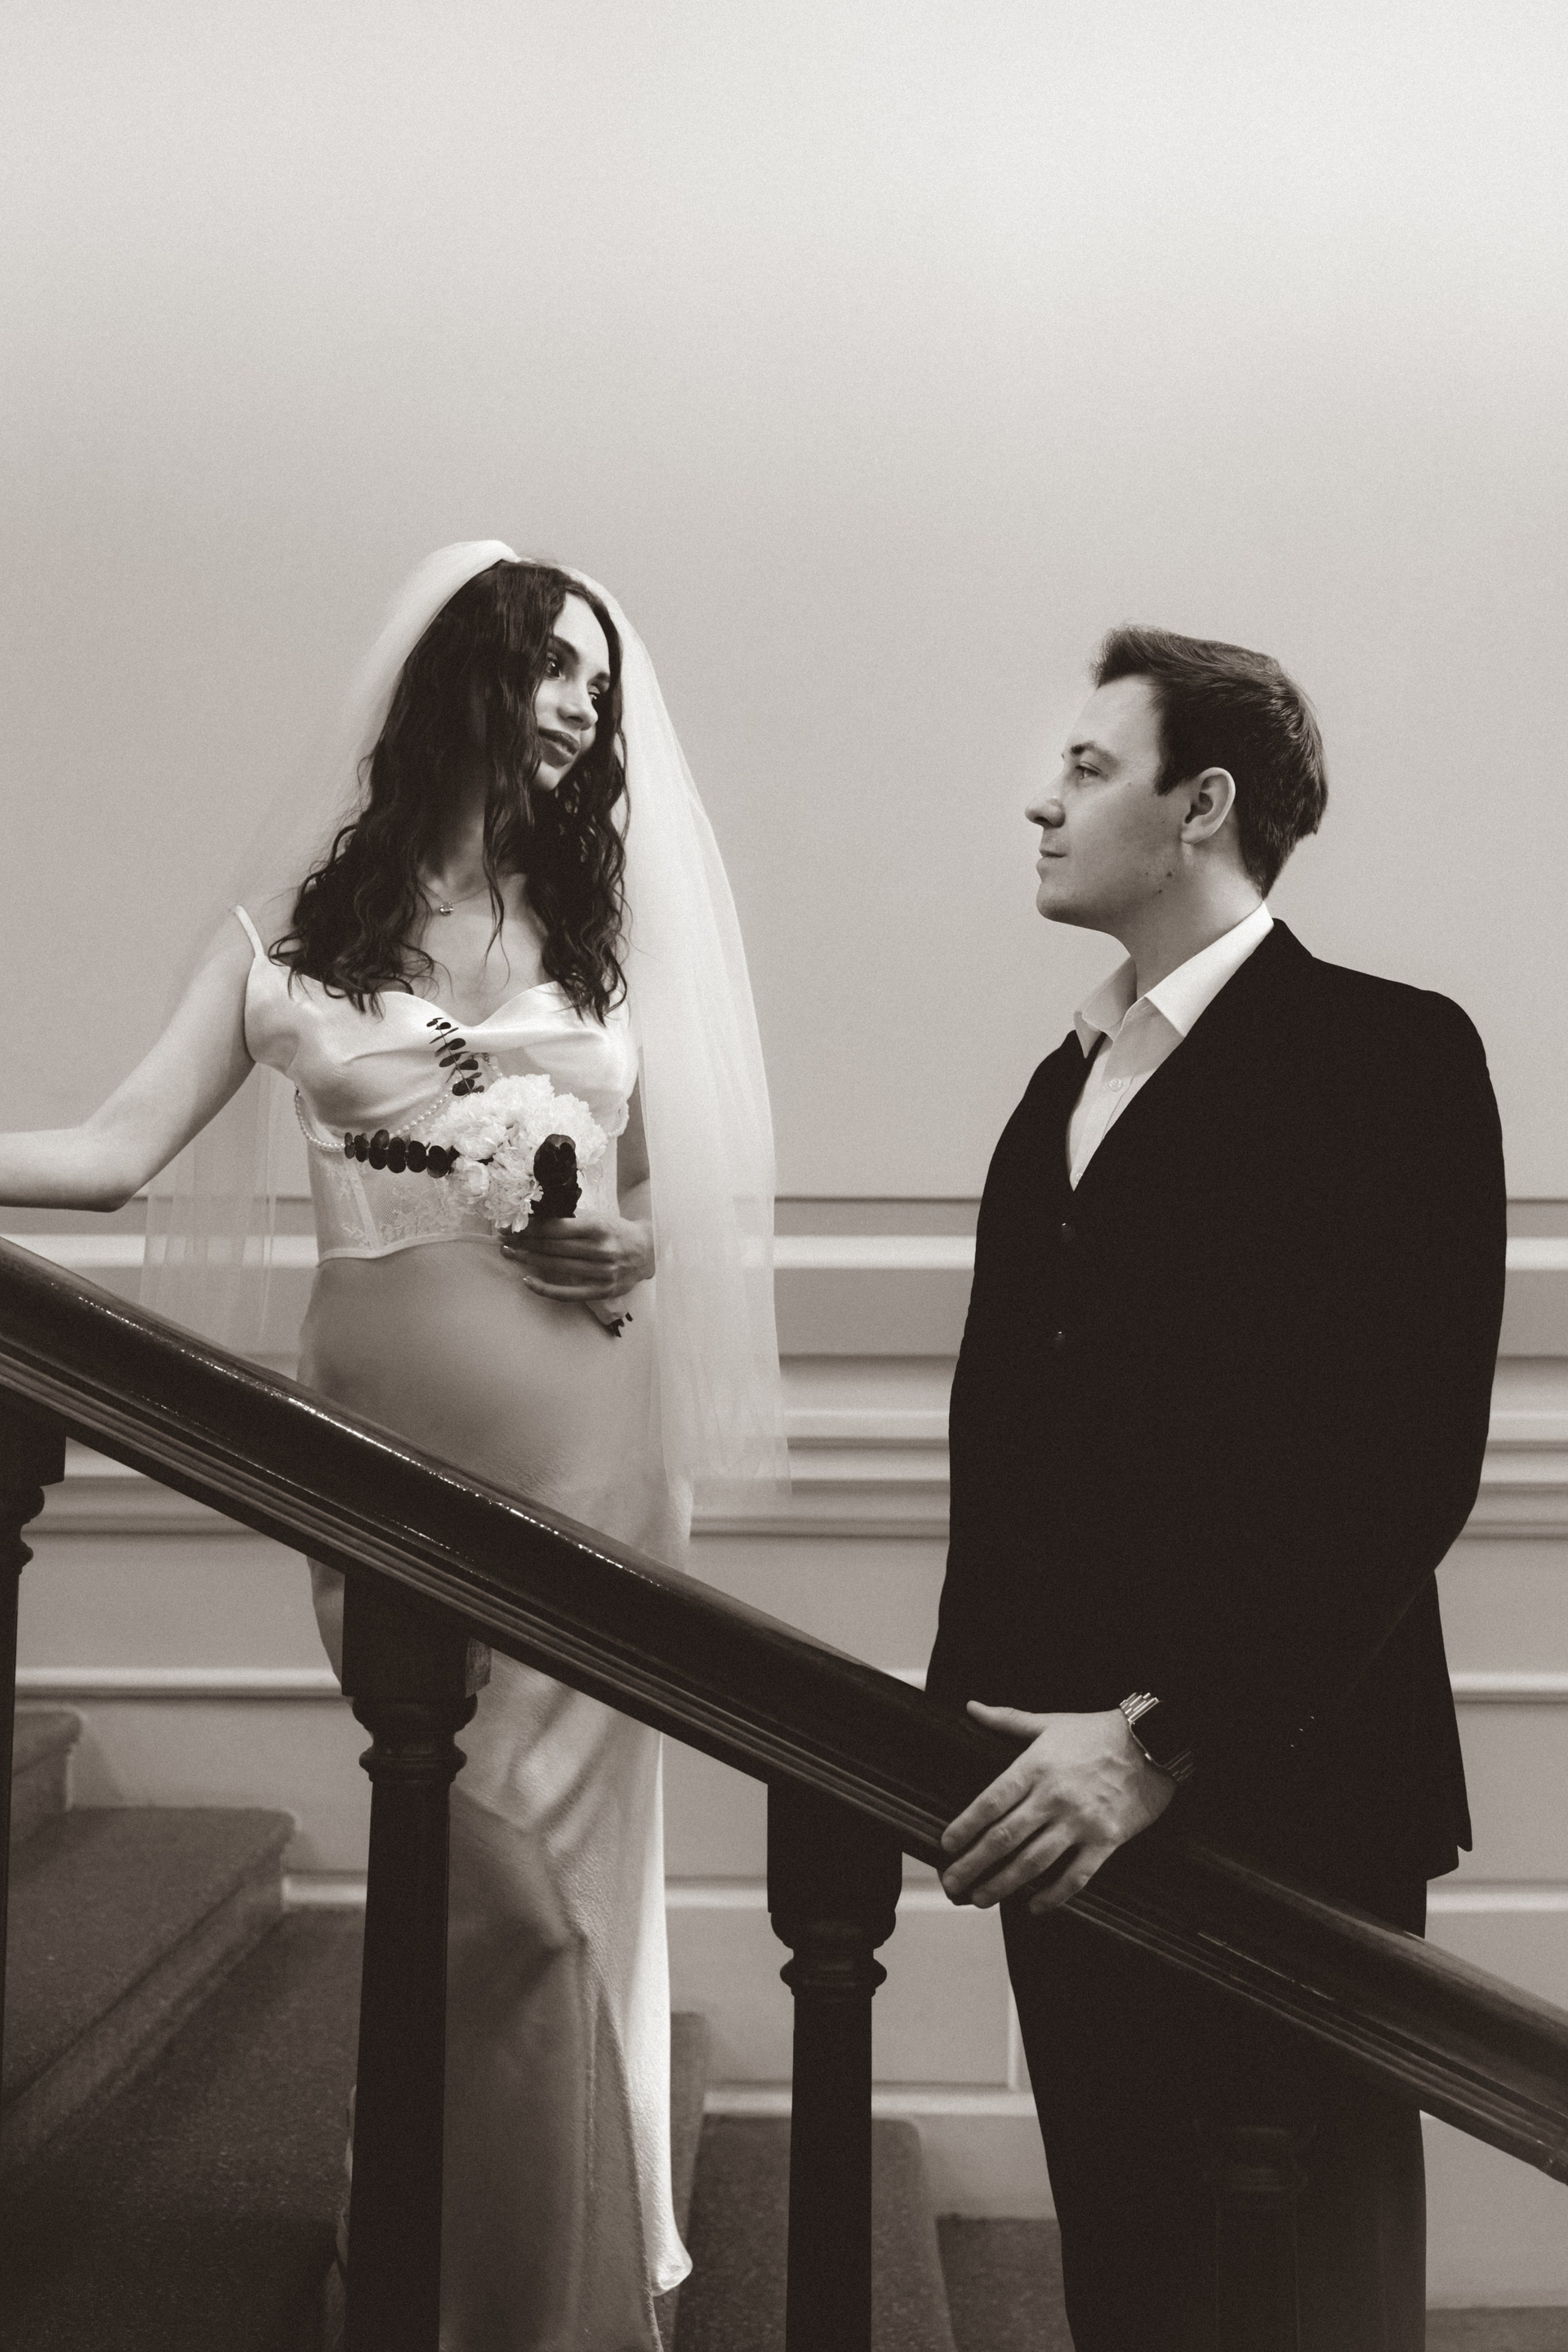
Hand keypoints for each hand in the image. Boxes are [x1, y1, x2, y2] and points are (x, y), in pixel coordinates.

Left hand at [501, 1212, 653, 1300]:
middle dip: (524, 1243)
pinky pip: (569, 1293)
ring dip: (529, 1261)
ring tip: (509, 1254)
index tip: (512, 1226)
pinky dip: (545, 1289)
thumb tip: (536, 1220)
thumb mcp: (598, 1218)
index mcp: (599, 1227)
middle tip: (503, 1240)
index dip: (531, 1228)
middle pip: (553, 1247)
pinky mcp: (603, 1291)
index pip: (557, 1228)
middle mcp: (601, 1250)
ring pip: (557, 1267)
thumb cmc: (616, 1231)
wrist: (648, 1251)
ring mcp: (603, 1273)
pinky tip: (527, 1281)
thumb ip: (573, 1221)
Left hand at [939, 1704, 1175, 1914]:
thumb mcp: (1050, 1723)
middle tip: (952, 1882)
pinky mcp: (1106, 1840)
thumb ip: (1007, 1720)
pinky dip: (1052, 1895)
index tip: (946, 1845)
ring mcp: (1081, 1821)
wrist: (1153, 1742)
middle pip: (1005, 1838)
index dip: (965, 1826)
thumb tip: (970, 1707)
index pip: (991, 1802)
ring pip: (1033, 1862)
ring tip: (981, 1898)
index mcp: (1036, 1766)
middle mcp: (1054, 1796)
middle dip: (974, 1864)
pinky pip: (1075, 1876)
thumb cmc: (1098, 1732)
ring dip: (1003, 1884)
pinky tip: (1033, 1906)